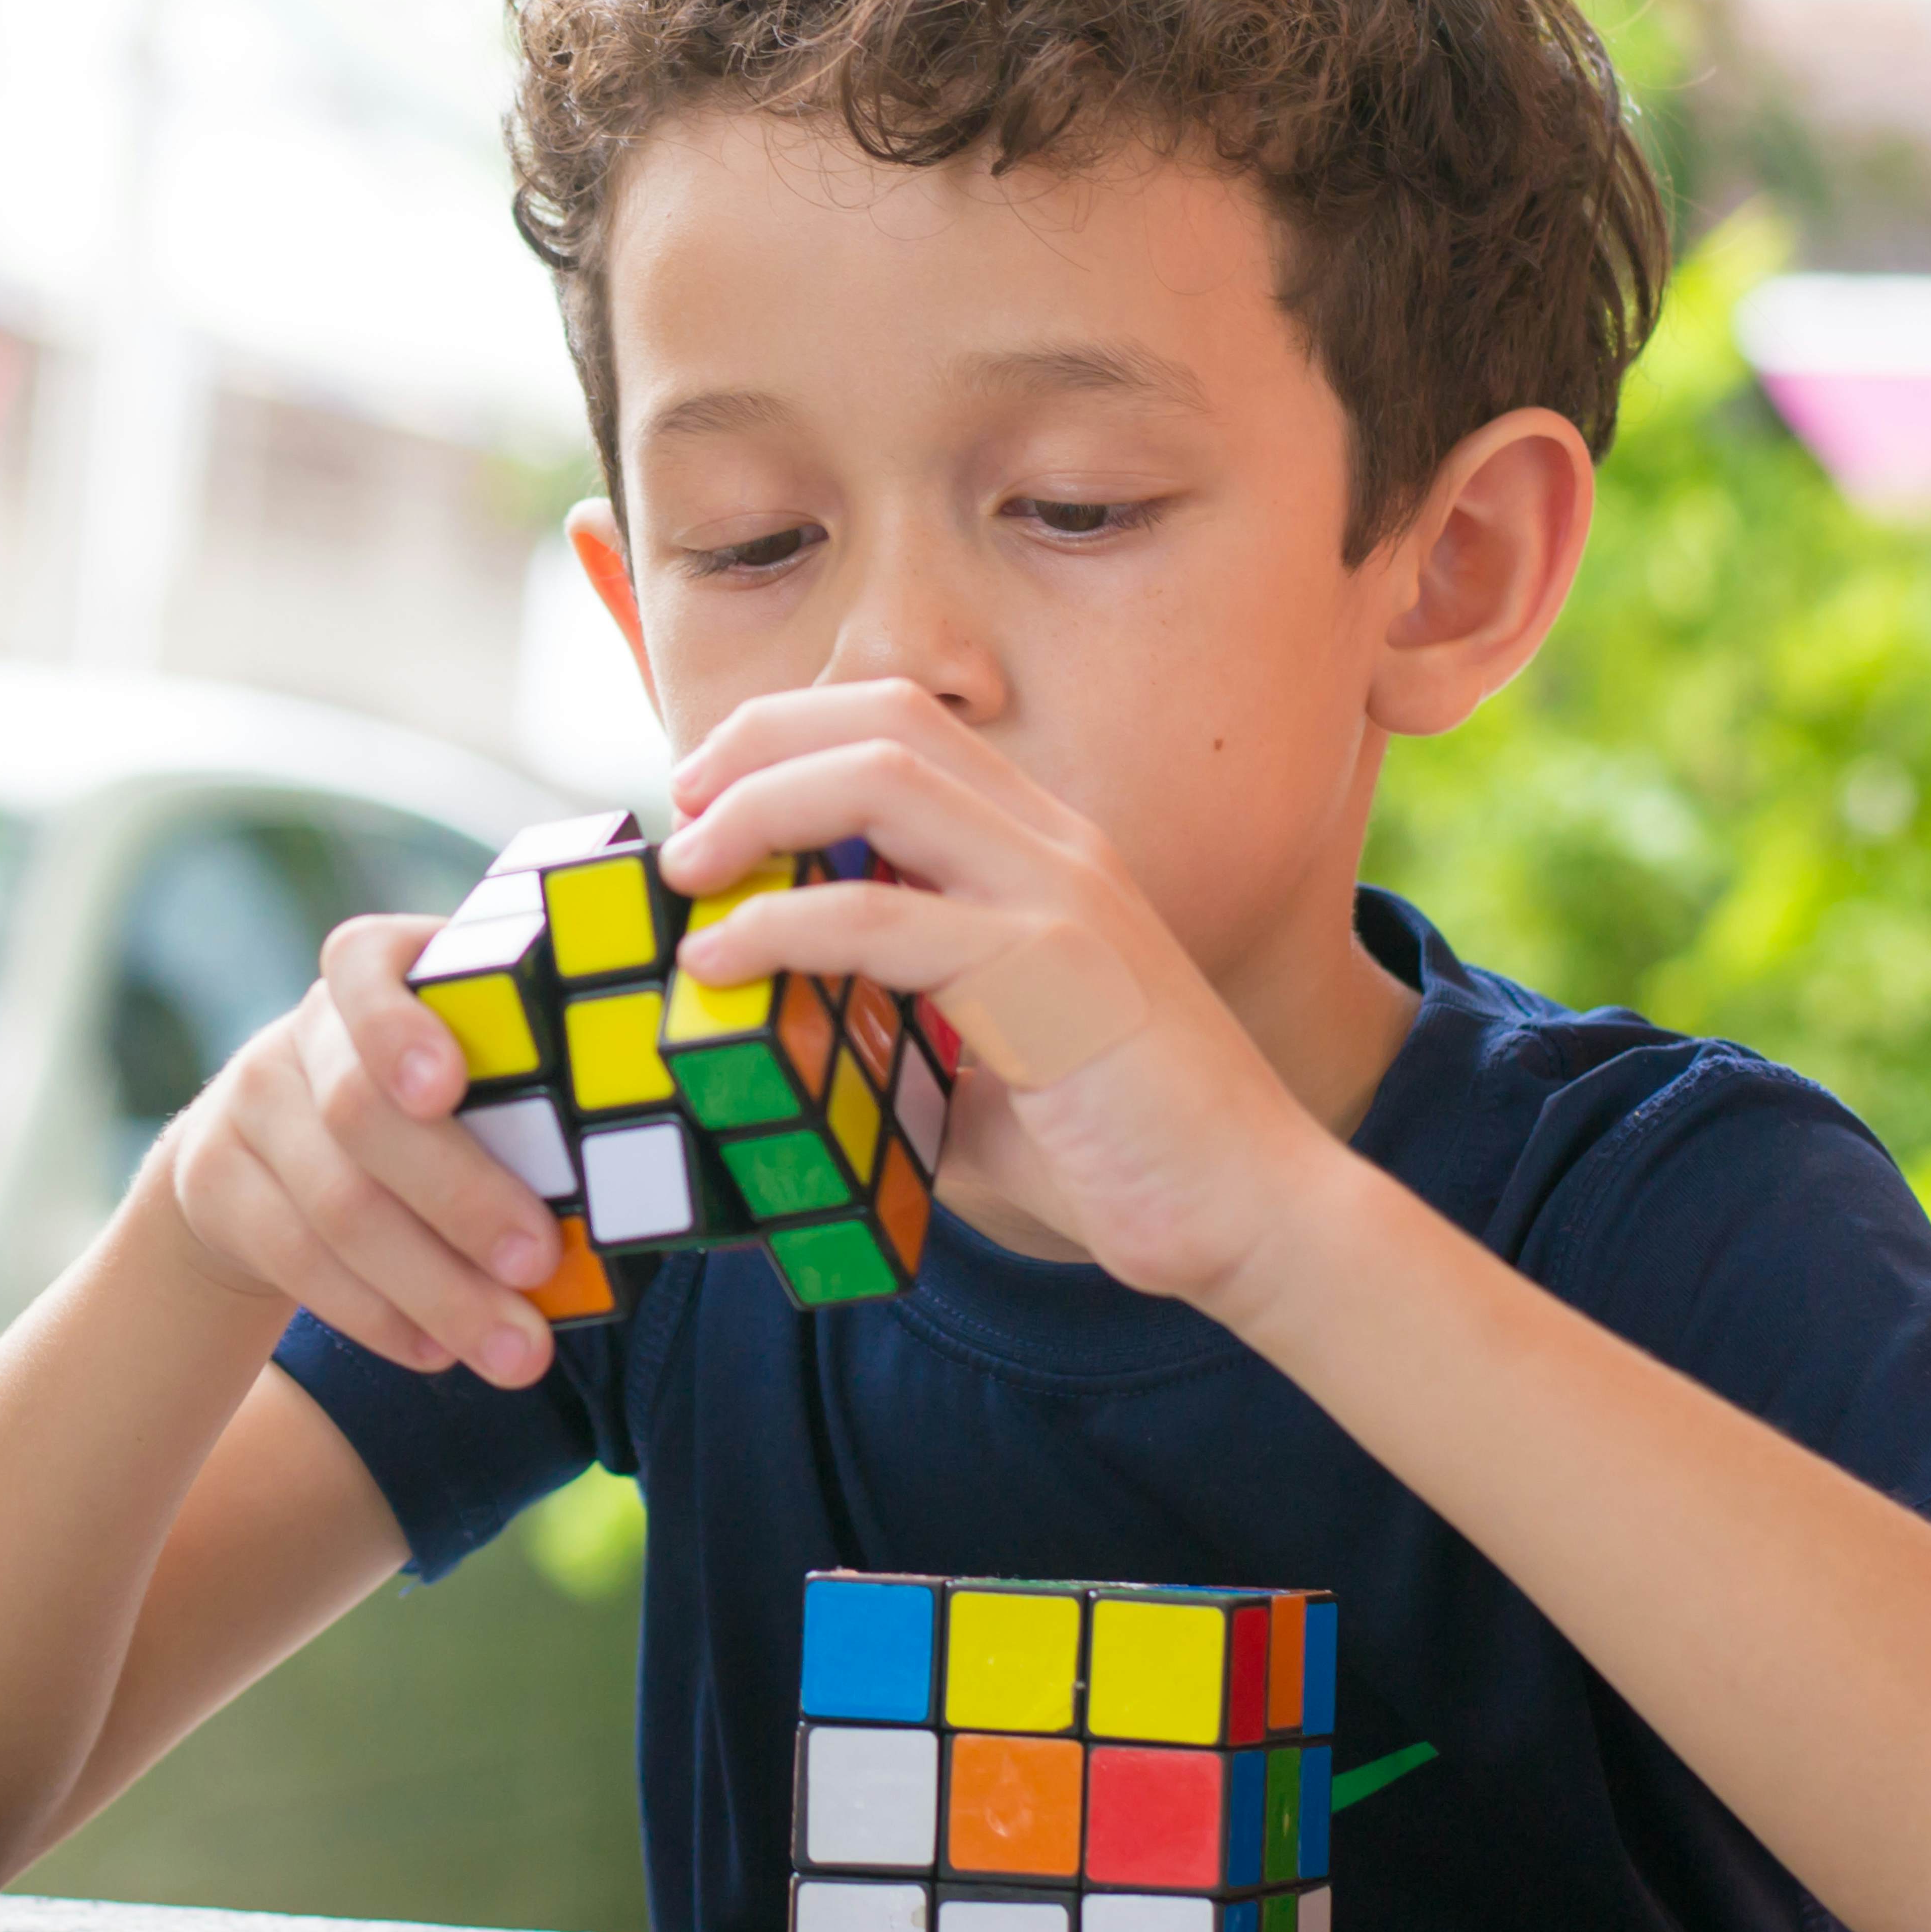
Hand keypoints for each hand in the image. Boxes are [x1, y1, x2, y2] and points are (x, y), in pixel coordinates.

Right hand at [153, 914, 569, 1387]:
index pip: (365, 966)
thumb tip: (632, 1183)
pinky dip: (377, 1315)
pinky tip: (437, 1351)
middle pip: (361, 1111)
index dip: (400, 1027)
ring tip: (514, 1350)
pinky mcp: (212, 1181)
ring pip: (336, 1205)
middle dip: (459, 1197)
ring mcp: (248, 1103)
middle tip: (539, 1263)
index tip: (446, 1086)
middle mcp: (303, 1029)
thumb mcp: (464, 1068)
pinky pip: (296, 1259)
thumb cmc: (419, 1112)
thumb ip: (523, 1092)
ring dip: (434, 1287)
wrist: (262, 1152)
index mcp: (378, 973)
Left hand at [657, 678, 1331, 1311]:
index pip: (904, 724)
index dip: (791, 733)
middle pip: (885, 719)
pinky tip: (721, 963)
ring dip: (757, 812)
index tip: (709, 789)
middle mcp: (1055, 845)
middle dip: (758, 743)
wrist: (1251, 1212)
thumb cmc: (1118, 1146)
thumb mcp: (982, 1068)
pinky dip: (781, 928)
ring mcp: (1059, 898)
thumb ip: (897, 1038)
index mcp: (1043, 848)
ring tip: (687, 873)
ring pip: (880, 782)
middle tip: (679, 807)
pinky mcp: (1050, 973)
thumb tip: (785, 1051)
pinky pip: (885, 919)